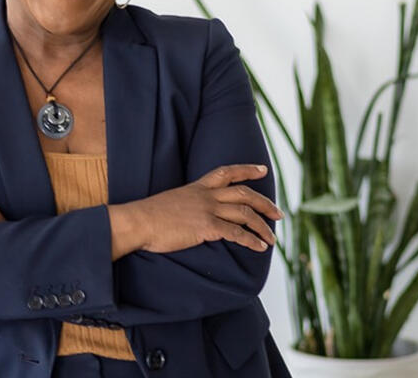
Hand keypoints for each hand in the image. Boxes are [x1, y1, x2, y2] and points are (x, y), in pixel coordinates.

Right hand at [135, 164, 283, 253]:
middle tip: (279, 213)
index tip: (263, 169)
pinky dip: (251, 240)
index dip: (247, 169)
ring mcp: (207, 209)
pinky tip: (259, 247)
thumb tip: (195, 214)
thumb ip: (189, 204)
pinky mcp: (206, 227)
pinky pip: (235, 232)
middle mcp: (206, 195)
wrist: (139, 221)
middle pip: (244, 193)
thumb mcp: (172, 201)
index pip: (227, 172)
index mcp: (197, 186)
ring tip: (272, 238)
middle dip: (264, 203)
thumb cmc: (150, 215)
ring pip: (244, 213)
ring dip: (262, 226)